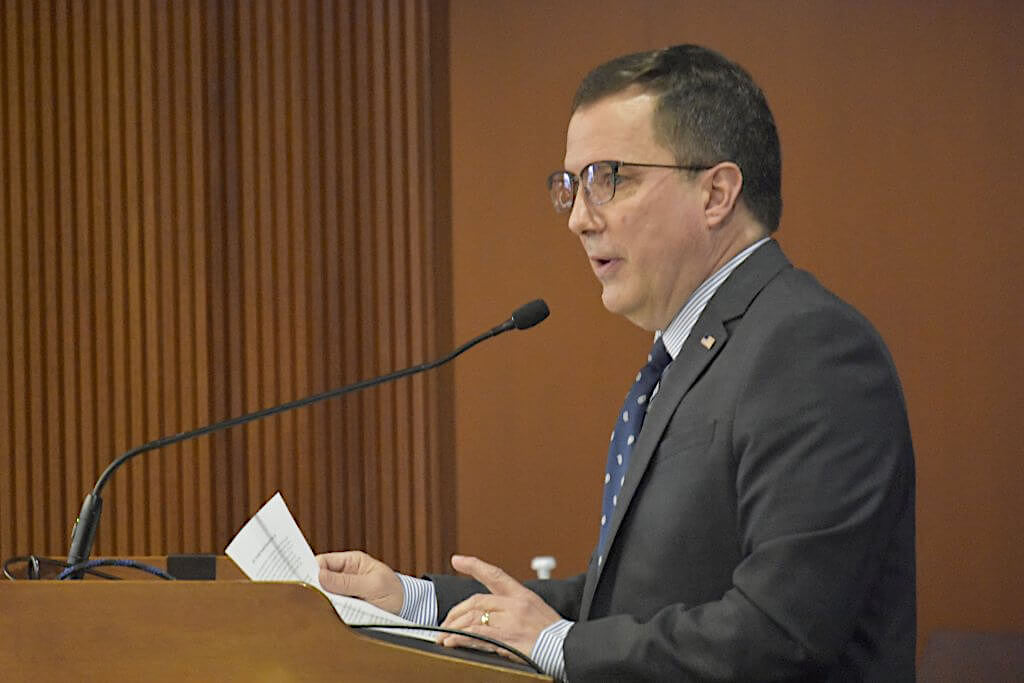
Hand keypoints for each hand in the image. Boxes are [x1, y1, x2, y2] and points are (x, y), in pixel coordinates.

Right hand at [315, 550, 403, 614]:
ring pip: (324, 596)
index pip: (323, 562)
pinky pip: (331, 609)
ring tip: (324, 607)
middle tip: (311, 596)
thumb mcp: (373, 585)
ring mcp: (343, 593)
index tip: (301, 578)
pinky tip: (329, 616)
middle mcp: (344, 576)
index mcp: (351, 562)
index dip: (310, 569)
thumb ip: (348, 582)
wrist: (408, 611)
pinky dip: (329, 613)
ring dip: (322, 602)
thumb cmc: (394, 592)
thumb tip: (320, 576)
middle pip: (320, 580)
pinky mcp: (345, 608)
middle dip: (315, 588)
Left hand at [438, 555, 560, 659]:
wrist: (567, 648)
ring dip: (454, 627)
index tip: (457, 560)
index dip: (474, 566)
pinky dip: (461, 637)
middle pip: (477, 601)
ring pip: (474, 617)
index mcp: (522, 595)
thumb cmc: (554, 633)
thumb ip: (514, 608)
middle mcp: (515, 604)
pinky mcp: (507, 638)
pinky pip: (478, 634)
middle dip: (456, 612)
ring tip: (443, 637)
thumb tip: (490, 614)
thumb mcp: (536, 611)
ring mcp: (511, 621)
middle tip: (445, 623)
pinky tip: (452, 641)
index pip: (495, 574)